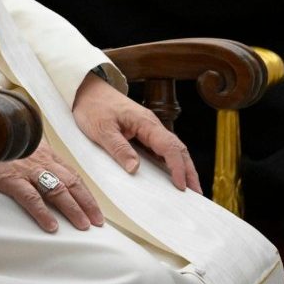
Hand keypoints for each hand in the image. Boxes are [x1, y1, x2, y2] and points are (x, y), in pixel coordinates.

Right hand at [0, 140, 103, 232]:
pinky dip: (42, 212)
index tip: (94, 208)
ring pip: (57, 190)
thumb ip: (32, 155)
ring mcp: (25, 169)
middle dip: (87, 203)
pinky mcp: (9, 177)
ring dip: (72, 209)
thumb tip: (41, 169)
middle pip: (71, 182)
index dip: (85, 192)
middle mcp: (39, 160)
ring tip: (82, 226)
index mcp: (42, 152)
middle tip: (97, 222)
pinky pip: (30, 197)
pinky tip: (50, 226)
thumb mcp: (19, 145)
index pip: (71, 174)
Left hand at [71, 73, 201, 193]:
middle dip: (189, 171)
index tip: (181, 186)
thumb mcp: (101, 129)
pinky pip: (161, 149)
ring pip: (172, 149)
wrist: (86, 89)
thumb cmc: (93, 106)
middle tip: (197, 194)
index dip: (177, 167)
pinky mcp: (142, 132)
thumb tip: (135, 169)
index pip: (169, 146)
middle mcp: (151, 125)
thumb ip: (118, 148)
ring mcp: (148, 129)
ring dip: (182, 167)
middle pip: (178, 149)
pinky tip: (171, 176)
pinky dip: (170, 163)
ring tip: (190, 189)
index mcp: (145, 122)